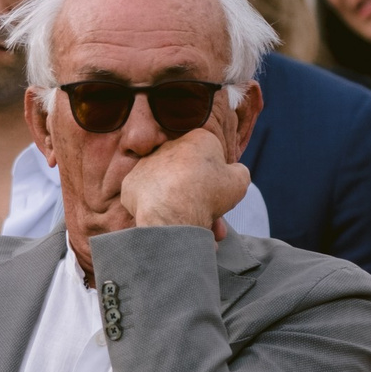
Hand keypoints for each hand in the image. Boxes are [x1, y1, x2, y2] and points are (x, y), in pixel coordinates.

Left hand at [117, 130, 250, 240]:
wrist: (173, 213)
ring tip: (195, 232)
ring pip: (170, 189)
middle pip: (189, 176)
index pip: (210, 157)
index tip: (221, 198)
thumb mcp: (240, 180)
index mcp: (196, 139)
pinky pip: (150, 200)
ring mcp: (147, 165)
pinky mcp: (131, 184)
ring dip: (184, 209)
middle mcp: (169, 146)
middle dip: (202, 200)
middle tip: (212, 222)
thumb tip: (234, 172)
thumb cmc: (208, 193)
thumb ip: (238, 171)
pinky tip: (172, 227)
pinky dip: (160, 212)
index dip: (219, 180)